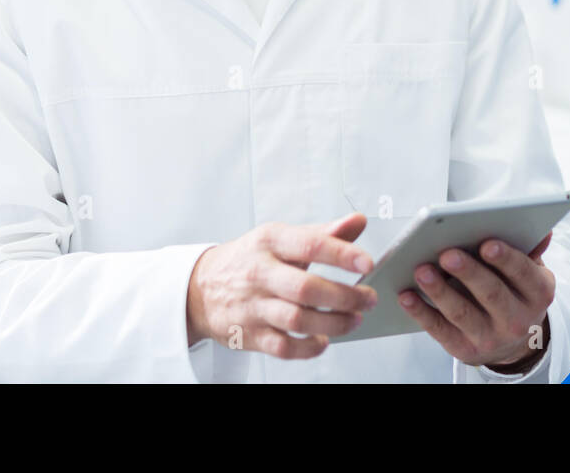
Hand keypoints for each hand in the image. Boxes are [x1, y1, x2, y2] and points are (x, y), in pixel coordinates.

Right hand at [186, 213, 377, 358]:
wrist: (200, 287)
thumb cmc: (250, 259)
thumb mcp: (281, 238)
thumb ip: (322, 233)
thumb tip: (358, 222)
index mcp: (270, 241)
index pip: (310, 244)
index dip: (342, 254)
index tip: (367, 263)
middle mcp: (259, 273)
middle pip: (306, 288)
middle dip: (344, 297)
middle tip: (369, 299)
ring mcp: (252, 306)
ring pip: (297, 320)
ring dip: (333, 324)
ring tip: (354, 320)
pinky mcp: (248, 334)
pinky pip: (283, 347)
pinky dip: (308, 348)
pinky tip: (323, 340)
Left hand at [398, 232, 554, 370]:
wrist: (513, 341)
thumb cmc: (515, 292)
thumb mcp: (530, 272)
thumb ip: (530, 249)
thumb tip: (541, 229)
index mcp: (537, 292)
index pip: (523, 273)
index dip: (506, 259)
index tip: (487, 244)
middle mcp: (517, 319)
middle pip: (491, 293)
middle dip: (468, 272)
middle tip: (447, 254)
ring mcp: (491, 337)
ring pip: (462, 313)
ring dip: (440, 291)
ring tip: (421, 270)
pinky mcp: (465, 349)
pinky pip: (440, 330)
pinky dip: (421, 313)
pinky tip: (406, 296)